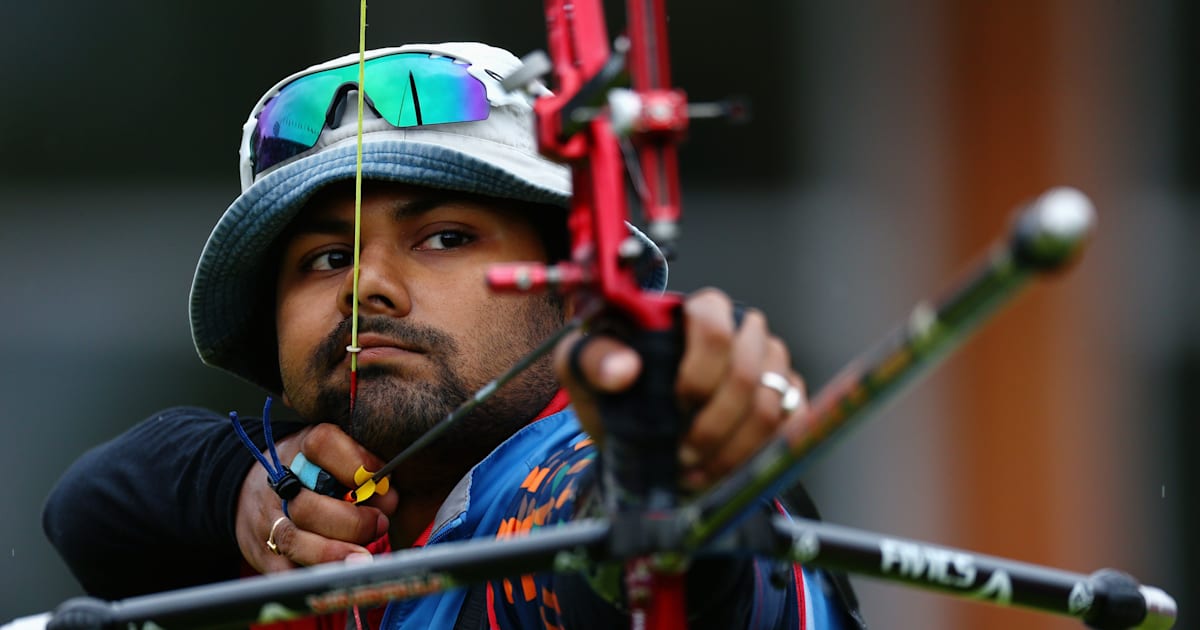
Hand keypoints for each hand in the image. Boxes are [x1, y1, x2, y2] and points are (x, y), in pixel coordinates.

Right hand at [235, 423, 398, 572]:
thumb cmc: (312, 472)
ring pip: (295, 540)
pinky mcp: (265, 555)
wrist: (254, 492)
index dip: (356, 461)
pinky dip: (313, 576)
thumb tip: (388, 498)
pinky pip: (285, 573)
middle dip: (351, 520)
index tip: (381, 477)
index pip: (322, 443)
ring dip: (333, 553)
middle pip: (308, 504)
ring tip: (363, 559)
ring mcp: (268, 521)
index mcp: (301, 448)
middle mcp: (280, 484)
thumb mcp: (334, 455)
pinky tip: (340, 576)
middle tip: (380, 523)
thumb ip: (364, 470)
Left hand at [555, 287, 805, 491]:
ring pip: (769, 406)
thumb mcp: (584, 371)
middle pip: (746, 371)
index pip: (715, 322)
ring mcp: (770, 364)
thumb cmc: (614, 392)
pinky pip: (787, 428)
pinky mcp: (787, 398)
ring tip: (694, 470)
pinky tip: (719, 472)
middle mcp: (741, 330)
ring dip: (730, 449)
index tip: (676, 404)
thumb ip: (592, 359)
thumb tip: (623, 369)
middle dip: (712, 424)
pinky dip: (752, 458)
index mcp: (695, 311)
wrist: (638, 436)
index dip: (699, 370)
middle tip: (682, 452)